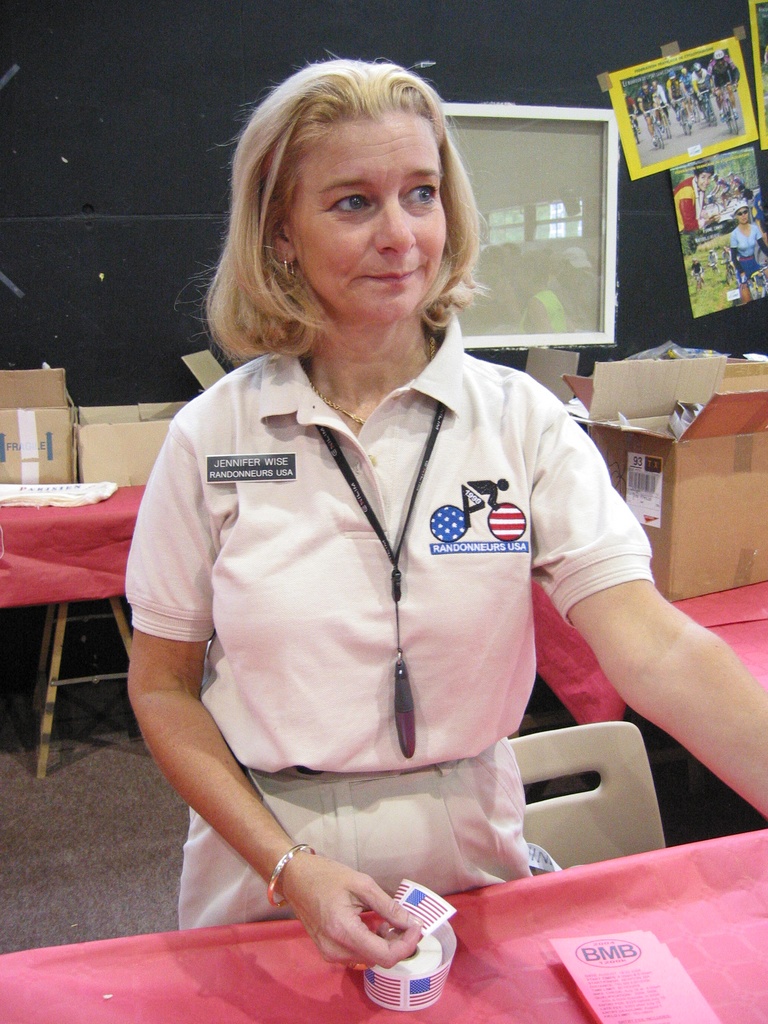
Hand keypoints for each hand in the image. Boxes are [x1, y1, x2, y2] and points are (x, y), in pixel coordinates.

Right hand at [279, 852, 422, 968]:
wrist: (294, 878)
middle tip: (403, 920)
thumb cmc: (326, 876)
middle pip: (379, 959)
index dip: (406, 944)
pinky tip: (371, 925)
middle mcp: (336, 950)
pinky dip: (370, 944)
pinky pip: (357, 955)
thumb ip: (388, 906)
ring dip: (384, 944)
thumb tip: (412, 922)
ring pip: (369, 959)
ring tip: (385, 919)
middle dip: (397, 943)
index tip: (417, 926)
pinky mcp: (328, 952)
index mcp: (344, 931)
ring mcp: (330, 954)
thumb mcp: (362, 884)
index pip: (385, 955)